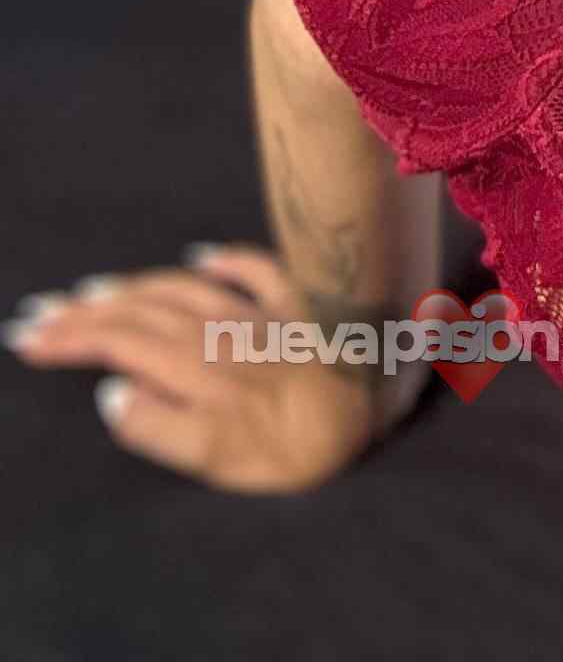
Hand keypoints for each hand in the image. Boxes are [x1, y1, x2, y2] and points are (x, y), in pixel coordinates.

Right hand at [2, 241, 427, 491]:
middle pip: (141, 311)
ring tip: (94, 288)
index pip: (118, 343)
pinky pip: (254, 269)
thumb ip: (158, 427)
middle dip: (85, 311)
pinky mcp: (302, 298)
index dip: (71, 339)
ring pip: (182, 288)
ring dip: (134, 286)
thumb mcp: (219, 455)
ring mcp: (260, 309)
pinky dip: (221, 261)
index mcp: (195, 366)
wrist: (380, 391)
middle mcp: (220, 329)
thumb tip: (111, 393)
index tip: (27, 336)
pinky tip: (200, 255)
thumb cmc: (299, 440)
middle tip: (37, 311)